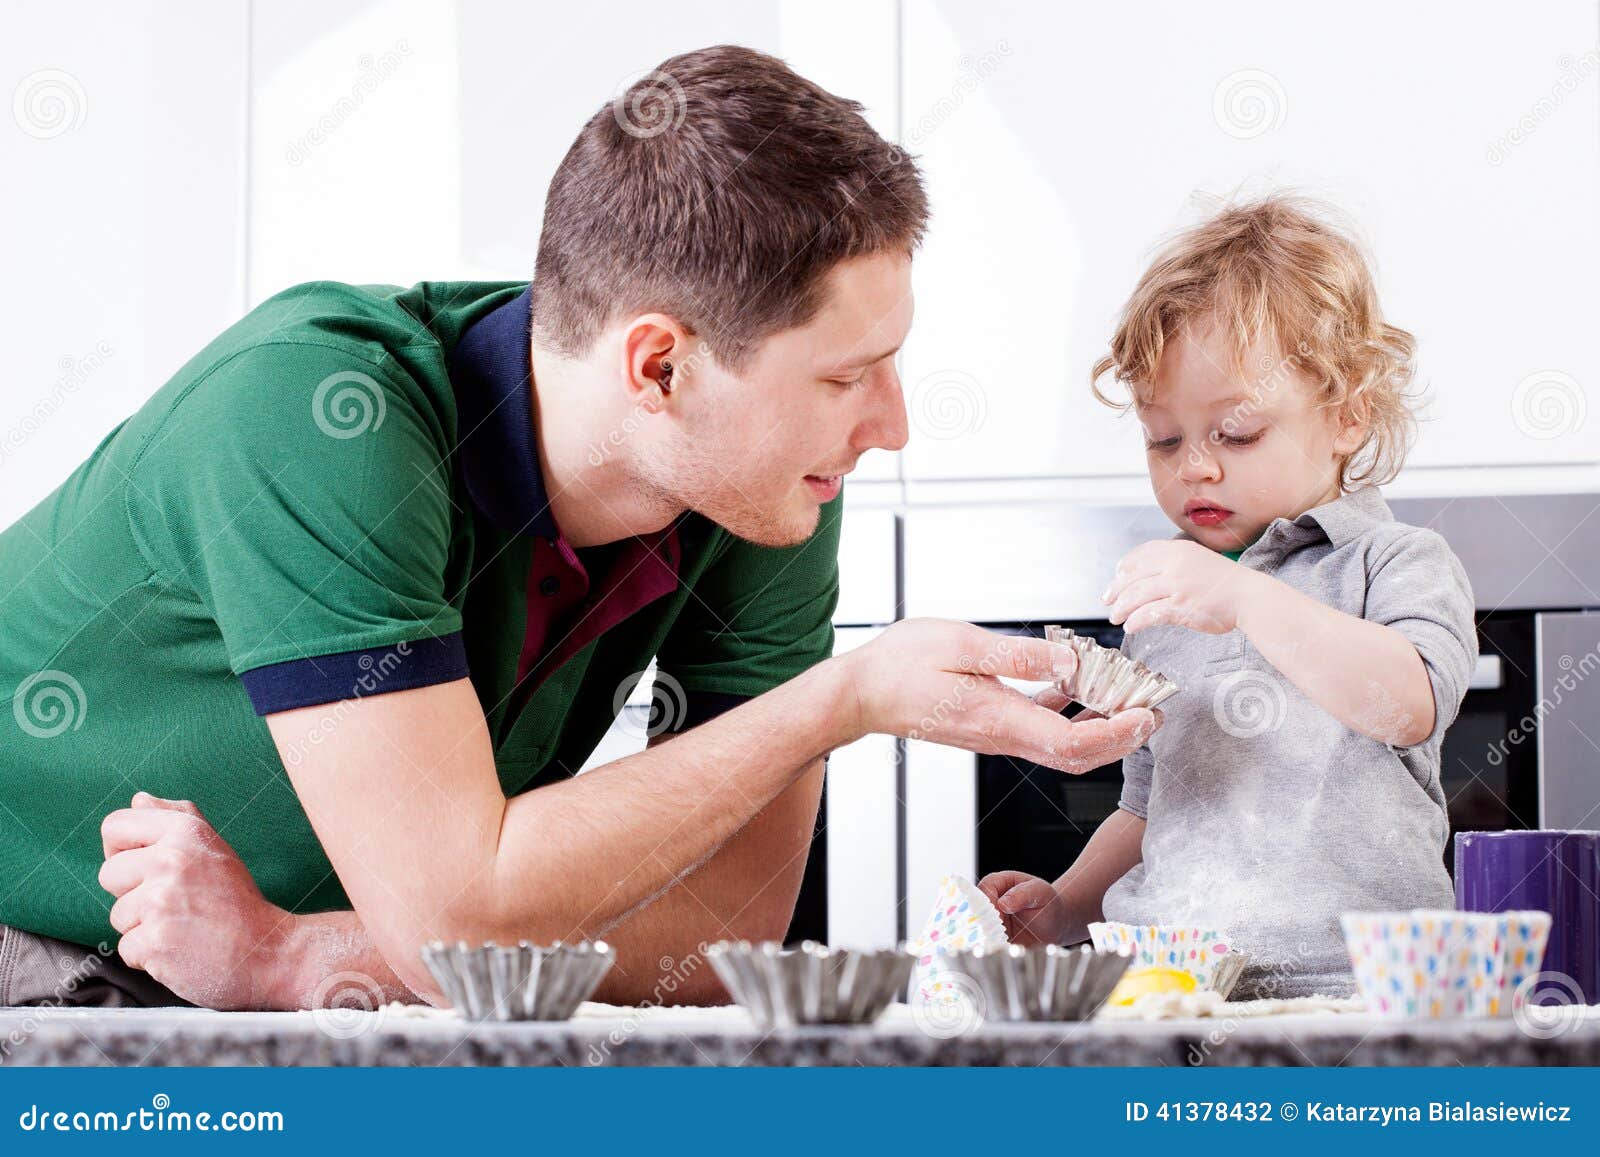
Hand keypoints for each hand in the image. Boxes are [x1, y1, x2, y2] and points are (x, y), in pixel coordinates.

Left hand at [99, 793, 299, 1008]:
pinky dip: (149, 955)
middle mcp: (171, 860)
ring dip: (142, 927)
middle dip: (133, 892)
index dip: (123, 849)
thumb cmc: (236, 901)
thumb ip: (175, 818)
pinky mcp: (154, 941)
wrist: (267, 951)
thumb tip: (138, 800)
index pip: (114, 826)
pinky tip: (180, 948)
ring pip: (117, 915)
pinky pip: (126, 948)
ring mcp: (161, 902)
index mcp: (185, 831)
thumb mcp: (214, 848)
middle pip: (109, 874)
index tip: (147, 867)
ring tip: (182, 926)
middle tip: (175, 902)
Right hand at [842, 618, 1158, 774]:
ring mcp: (996, 735)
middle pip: (1077, 756)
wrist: (861, 694)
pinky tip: (1077, 686)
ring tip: (1126, 696)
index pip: (1074, 744)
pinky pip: (1040, 728)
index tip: (1147, 714)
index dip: (1119, 734)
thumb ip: (1020, 656)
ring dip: (1100, 727)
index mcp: (999, 718)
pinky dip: (1069, 713)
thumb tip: (1072, 660)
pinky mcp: (989, 726)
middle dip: (1122, 737)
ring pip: (1062, 746)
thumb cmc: (901, 666)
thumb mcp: (963, 644)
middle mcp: (1003, 736)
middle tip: (1152, 710)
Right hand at [977, 870, 1068, 945]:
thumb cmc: (1048, 904)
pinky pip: (985, 942)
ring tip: (1001, 943)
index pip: (986, 888)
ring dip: (986, 936)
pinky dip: (990, 947)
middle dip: (984, 920)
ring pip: (978, 926)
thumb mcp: (1040, 893)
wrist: (1056, 925)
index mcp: (999, 883)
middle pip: (976, 908)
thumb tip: (1002, 903)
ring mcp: (990, 920)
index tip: (999, 914)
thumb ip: (1022, 894)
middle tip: (998, 932)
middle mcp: (990, 900)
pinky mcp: (993, 937)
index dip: (989, 901)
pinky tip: (1000, 951)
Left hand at [1103, 540, 1259, 633]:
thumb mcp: (1197, 560)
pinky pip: (1149, 614)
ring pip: (1136, 596)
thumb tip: (1146, 574)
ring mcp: (1177, 585)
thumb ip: (1174, 563)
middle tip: (1106, 601)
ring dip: (1121, 608)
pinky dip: (1136, 621)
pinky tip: (1131, 626)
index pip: (1140, 555)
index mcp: (1177, 550)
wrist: (1249, 596)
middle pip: (1132, 576)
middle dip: (1115, 590)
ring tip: (1115, 617)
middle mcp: (1174, 564)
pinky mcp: (1180, 606)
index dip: (1124, 567)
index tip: (1116, 577)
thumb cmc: (1224, 583)